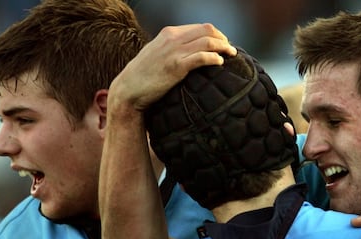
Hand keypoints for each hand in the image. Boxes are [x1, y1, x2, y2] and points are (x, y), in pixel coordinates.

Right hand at [109, 23, 236, 111]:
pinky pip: (202, 57)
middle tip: (231, 49)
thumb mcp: (157, 53)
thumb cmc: (143, 75)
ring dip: (224, 47)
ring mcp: (174, 52)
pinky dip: (214, 58)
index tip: (223, 44)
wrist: (129, 89)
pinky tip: (220, 63)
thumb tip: (190, 51)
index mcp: (169, 33)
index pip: (200, 27)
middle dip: (223, 39)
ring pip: (208, 42)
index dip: (216, 35)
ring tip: (232, 54)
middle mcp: (172, 39)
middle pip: (208, 31)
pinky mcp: (176, 67)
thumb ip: (172, 48)